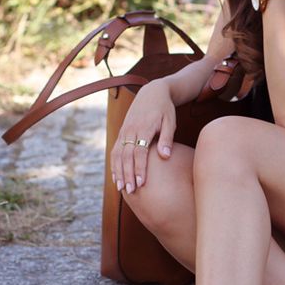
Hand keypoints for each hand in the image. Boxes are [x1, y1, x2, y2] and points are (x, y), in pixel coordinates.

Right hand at [110, 79, 175, 193]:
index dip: (139, 168)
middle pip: (126, 156)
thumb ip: (166, 139)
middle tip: (130, 191)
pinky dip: (114, 164)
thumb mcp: (170, 121)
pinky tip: (116, 177)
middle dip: (127, 174)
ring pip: (118, 154)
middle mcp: (130, 130)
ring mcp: (124, 131)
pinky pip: (115, 150)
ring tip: (121, 188)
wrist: (152, 93)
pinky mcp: (122, 132)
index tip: (141, 183)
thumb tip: (165, 156)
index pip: (139, 152)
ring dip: (118, 172)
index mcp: (144, 128)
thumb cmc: (165, 110)